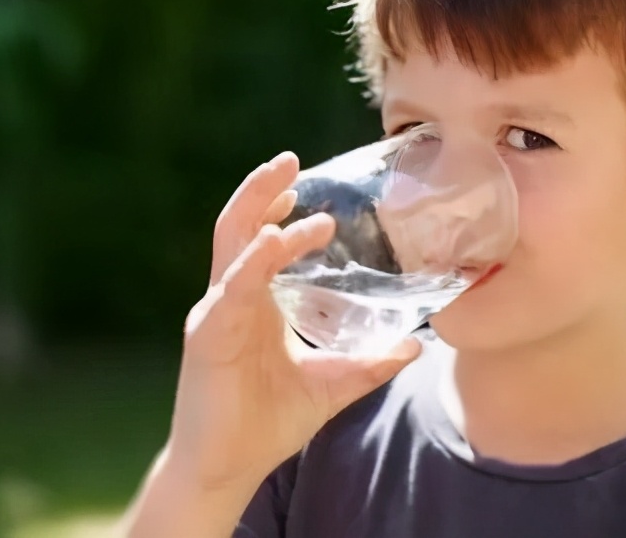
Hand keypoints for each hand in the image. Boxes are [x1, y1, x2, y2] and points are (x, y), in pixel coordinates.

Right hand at [166, 152, 421, 490]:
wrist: (229, 468)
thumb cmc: (268, 421)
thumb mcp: (333, 384)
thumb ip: (370, 362)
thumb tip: (417, 344)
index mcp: (255, 303)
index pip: (260, 240)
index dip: (278, 208)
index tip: (306, 180)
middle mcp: (232, 300)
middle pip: (239, 229)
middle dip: (260, 191)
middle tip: (288, 159)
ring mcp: (217, 316)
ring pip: (232, 249)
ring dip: (256, 213)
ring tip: (285, 186)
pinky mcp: (208, 340)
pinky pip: (230, 293)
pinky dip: (250, 265)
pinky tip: (271, 243)